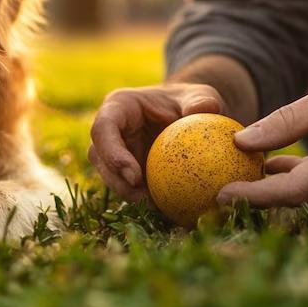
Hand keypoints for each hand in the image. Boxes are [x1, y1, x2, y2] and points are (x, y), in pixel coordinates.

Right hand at [89, 83, 223, 201]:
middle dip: (116, 181)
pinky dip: (142, 199)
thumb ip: (203, 101)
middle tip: (143, 199)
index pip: (103, 128)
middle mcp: (110, 130)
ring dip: (128, 194)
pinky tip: (164, 210)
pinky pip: (127, 187)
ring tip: (155, 208)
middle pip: (99, 157)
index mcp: (118, 107)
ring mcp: (114, 151)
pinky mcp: (124, 170)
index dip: (111, 152)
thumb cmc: (191, 101)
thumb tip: (208, 108)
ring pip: (109, 176)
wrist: (188, 115)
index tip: (134, 175)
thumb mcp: (200, 96)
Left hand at [217, 65, 307, 207]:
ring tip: (258, 162)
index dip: (252, 197)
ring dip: (286, 184)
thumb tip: (248, 137)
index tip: (220, 194)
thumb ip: (296, 116)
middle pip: (300, 200)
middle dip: (262, 191)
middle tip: (229, 175)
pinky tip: (295, 161)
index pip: (291, 192)